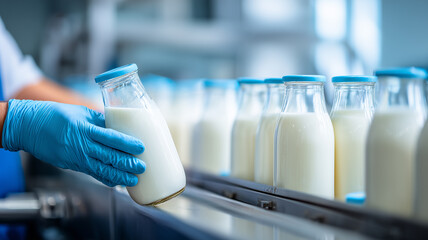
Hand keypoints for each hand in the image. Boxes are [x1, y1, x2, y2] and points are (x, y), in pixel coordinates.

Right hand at [2, 99, 145, 186]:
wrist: (28, 127)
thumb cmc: (55, 115)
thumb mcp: (80, 112)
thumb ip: (100, 120)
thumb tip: (118, 125)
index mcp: (85, 128)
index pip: (111, 138)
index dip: (127, 144)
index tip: (141, 147)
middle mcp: (82, 145)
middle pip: (109, 156)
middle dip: (127, 164)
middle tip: (142, 167)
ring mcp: (76, 157)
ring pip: (101, 169)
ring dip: (119, 176)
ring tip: (133, 180)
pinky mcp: (71, 165)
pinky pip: (91, 173)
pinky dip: (105, 178)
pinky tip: (116, 182)